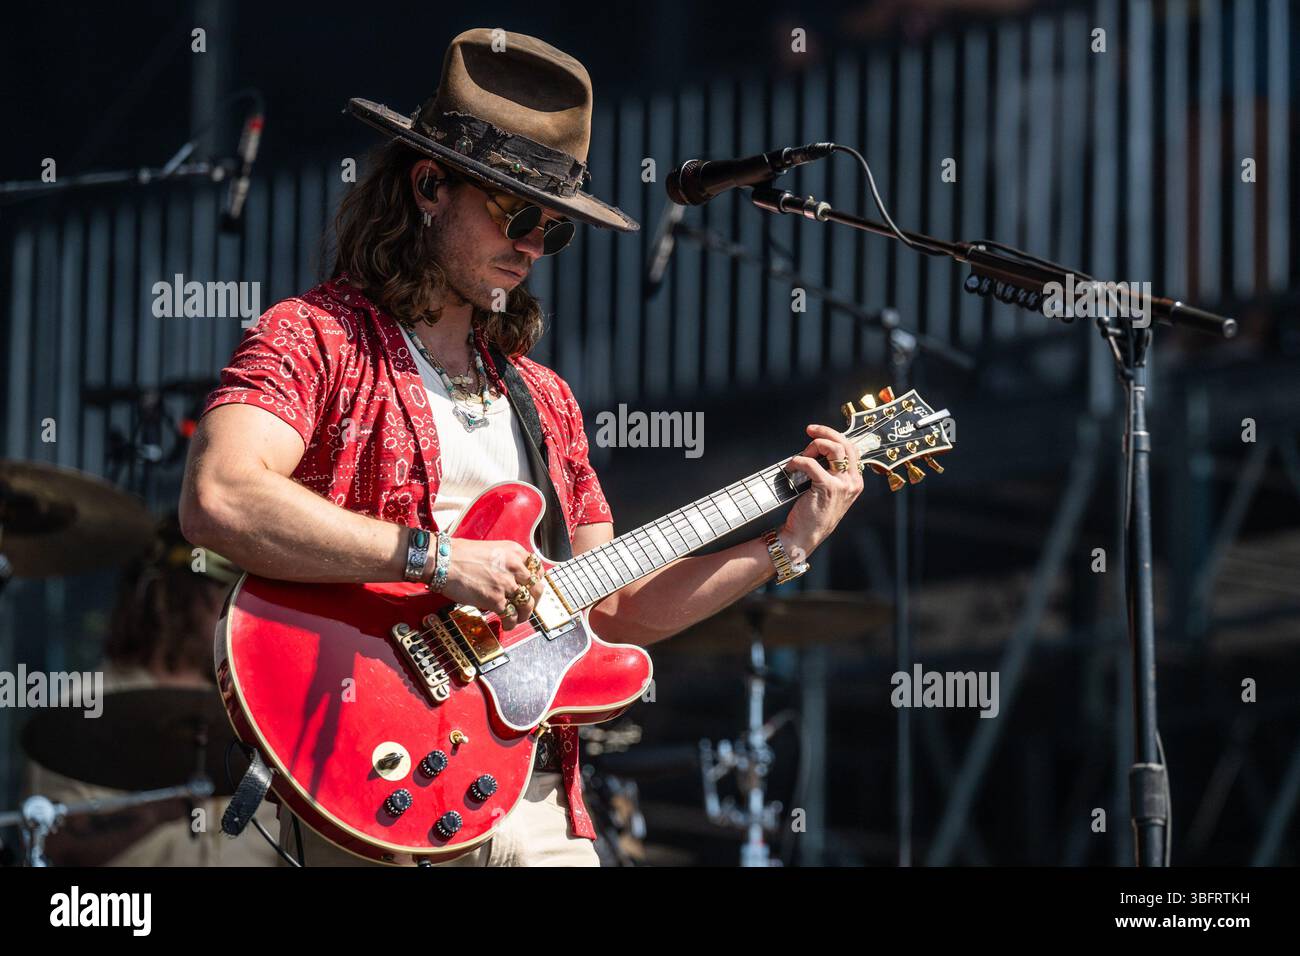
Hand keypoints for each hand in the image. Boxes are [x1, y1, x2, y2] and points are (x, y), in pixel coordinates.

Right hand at [434, 538, 544, 624]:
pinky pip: (511, 615)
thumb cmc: (458, 554)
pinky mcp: (495, 598)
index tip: (532, 588)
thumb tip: (509, 577)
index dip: (536, 582)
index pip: (537, 568)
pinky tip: (507, 624)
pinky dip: (511, 623)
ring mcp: (506, 583)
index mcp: (514, 551)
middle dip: (534, 600)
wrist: (442, 560)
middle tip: (528, 606)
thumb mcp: (491, 549)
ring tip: (518, 618)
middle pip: (537, 588)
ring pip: (527, 604)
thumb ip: (504, 562)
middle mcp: (514, 566)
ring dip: (524, 614)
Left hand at [779, 424, 864, 561]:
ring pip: (834, 449)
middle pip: (845, 444)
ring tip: (801, 454)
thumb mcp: (830, 492)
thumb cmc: (813, 514)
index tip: (817, 433)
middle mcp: (853, 482)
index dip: (834, 437)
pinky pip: (811, 463)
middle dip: (826, 433)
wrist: (803, 536)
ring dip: (815, 444)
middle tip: (809, 430)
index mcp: (855, 482)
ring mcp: (842, 485)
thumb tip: (816, 447)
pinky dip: (798, 461)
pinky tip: (791, 467)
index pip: (851, 449)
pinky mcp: (827, 488)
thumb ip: (830, 472)